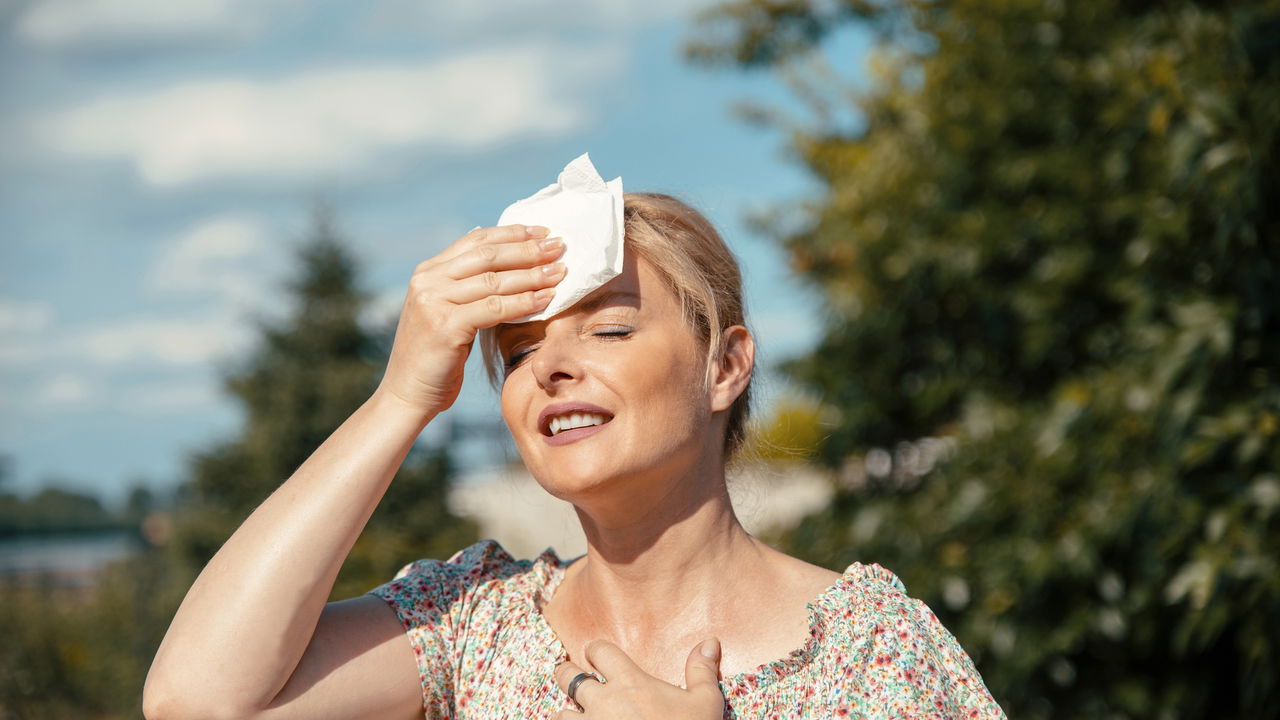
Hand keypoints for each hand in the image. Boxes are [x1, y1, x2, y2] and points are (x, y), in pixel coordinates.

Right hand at [376, 224, 565, 418]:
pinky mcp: (445, 326)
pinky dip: (524, 302)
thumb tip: (503, 260)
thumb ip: (466, 287)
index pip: (476, 241)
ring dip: (532, 275)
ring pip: (493, 280)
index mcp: (428, 271)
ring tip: (560, 273)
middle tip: (559, 247)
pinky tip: (546, 300)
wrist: (407, 394)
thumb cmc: (435, 358)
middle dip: (527, 250)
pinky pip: (494, 308)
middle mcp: (428, 281)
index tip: (543, 232)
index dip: (512, 234)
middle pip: (487, 256)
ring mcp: (434, 302)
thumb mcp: (447, 313)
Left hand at [554, 639, 724, 719]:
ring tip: (574, 716)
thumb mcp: (705, 704)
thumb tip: (710, 641)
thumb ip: (702, 671)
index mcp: (629, 683)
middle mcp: (602, 702)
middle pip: (568, 676)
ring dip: (567, 714)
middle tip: (572, 676)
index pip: (600, 651)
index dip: (596, 651)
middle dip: (568, 673)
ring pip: (560, 714)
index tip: (597, 655)